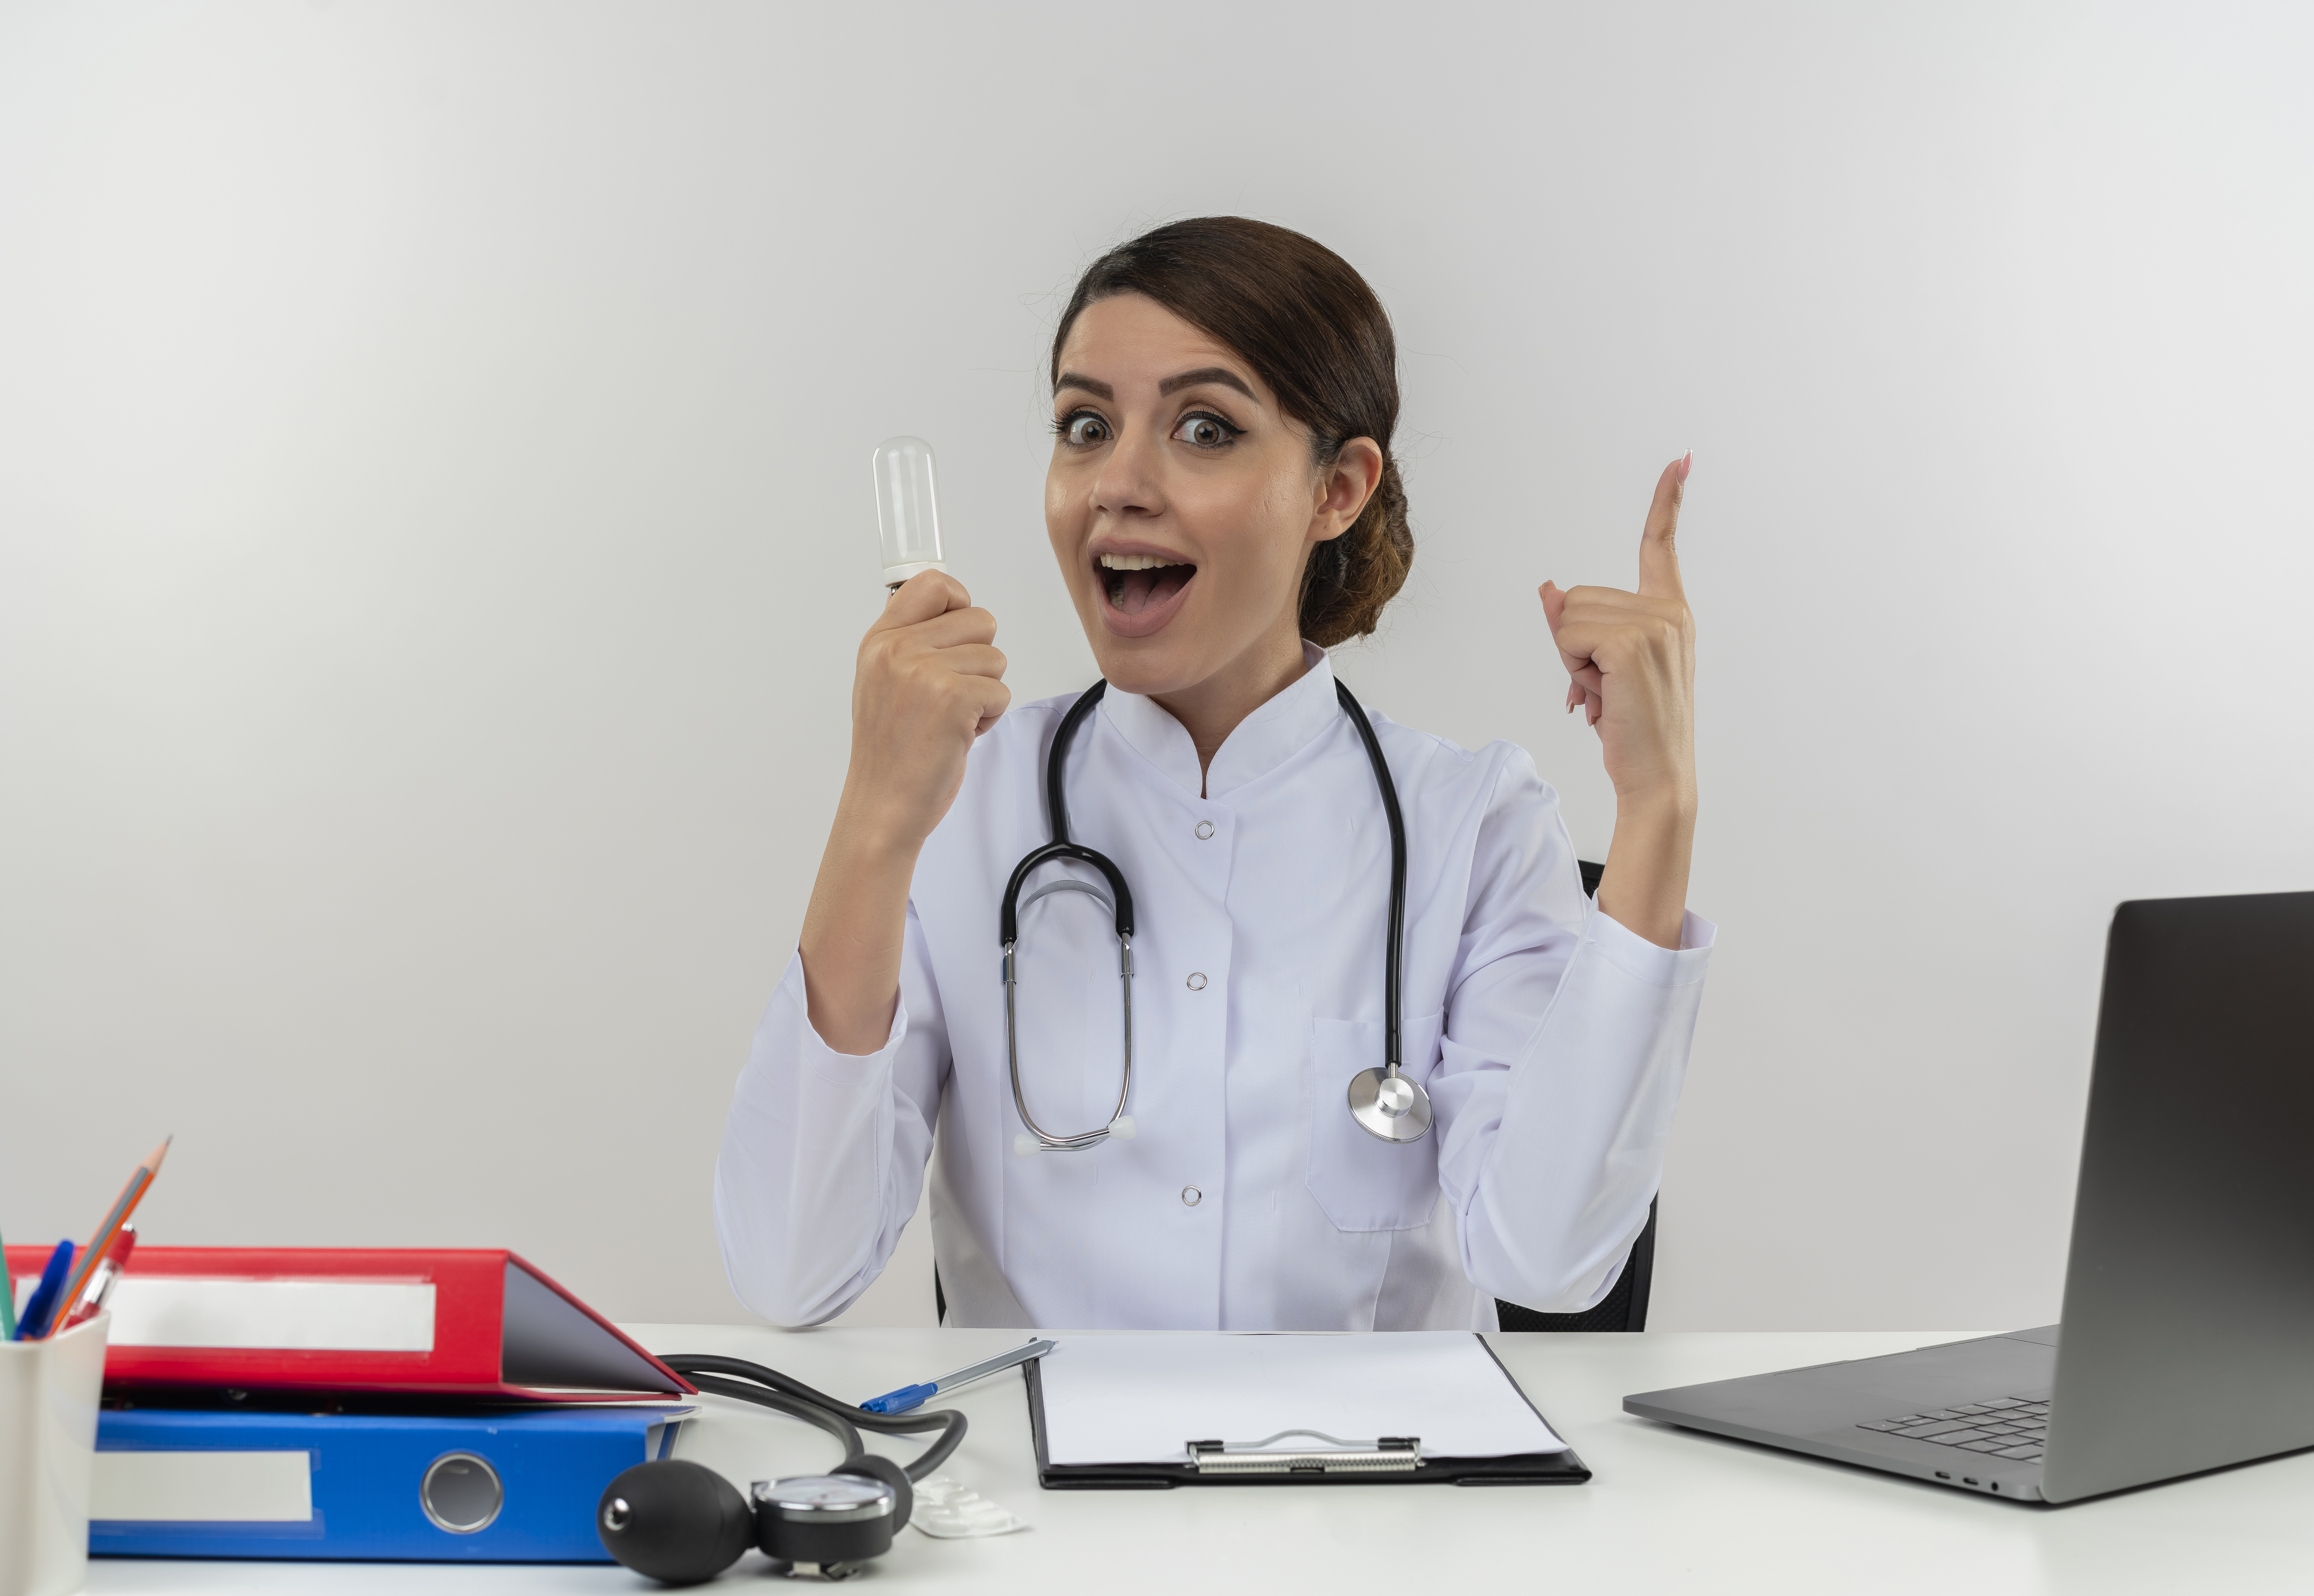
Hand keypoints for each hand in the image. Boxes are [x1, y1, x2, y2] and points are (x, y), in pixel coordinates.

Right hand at [840, 570, 1011, 851]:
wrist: (884, 805)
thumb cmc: (890, 751)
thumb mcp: (882, 682)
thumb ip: (910, 642)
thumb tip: (949, 605)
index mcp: (880, 640)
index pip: (933, 582)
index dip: (959, 603)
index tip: (958, 635)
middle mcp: (898, 649)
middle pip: (980, 619)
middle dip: (979, 659)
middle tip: (951, 695)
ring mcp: (925, 671)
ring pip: (995, 658)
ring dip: (984, 692)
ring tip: (950, 719)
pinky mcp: (954, 698)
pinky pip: (1001, 691)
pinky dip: (989, 717)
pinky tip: (958, 736)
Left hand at [1539, 455, 1697, 947]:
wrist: (1657, 776)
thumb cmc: (1634, 727)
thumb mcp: (1604, 668)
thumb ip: (1580, 625)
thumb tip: (1547, 587)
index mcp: (1670, 612)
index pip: (1661, 544)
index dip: (1667, 500)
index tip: (1681, 460)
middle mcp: (1668, 612)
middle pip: (1579, 596)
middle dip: (1575, 643)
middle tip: (1604, 685)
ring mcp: (1655, 625)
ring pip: (1569, 615)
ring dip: (1573, 659)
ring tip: (1606, 693)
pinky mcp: (1633, 642)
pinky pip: (1569, 635)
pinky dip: (1574, 667)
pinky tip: (1603, 697)